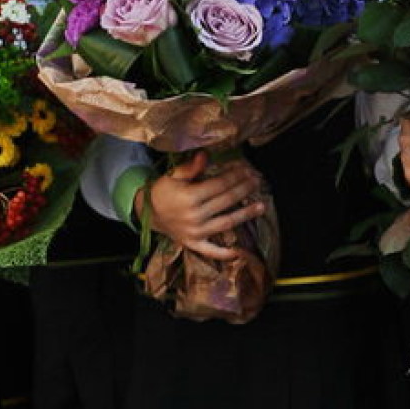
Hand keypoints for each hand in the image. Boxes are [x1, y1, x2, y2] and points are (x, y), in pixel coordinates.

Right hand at [138, 151, 265, 261]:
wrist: (147, 214)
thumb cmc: (162, 192)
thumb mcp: (172, 176)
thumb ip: (190, 167)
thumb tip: (206, 154)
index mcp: (189, 197)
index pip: (219, 185)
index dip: (235, 176)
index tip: (246, 169)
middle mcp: (195, 216)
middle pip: (226, 201)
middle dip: (243, 189)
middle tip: (257, 181)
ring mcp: (195, 232)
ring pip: (226, 223)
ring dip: (245, 215)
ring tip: (261, 206)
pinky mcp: (193, 244)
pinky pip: (211, 251)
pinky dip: (225, 254)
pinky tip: (239, 252)